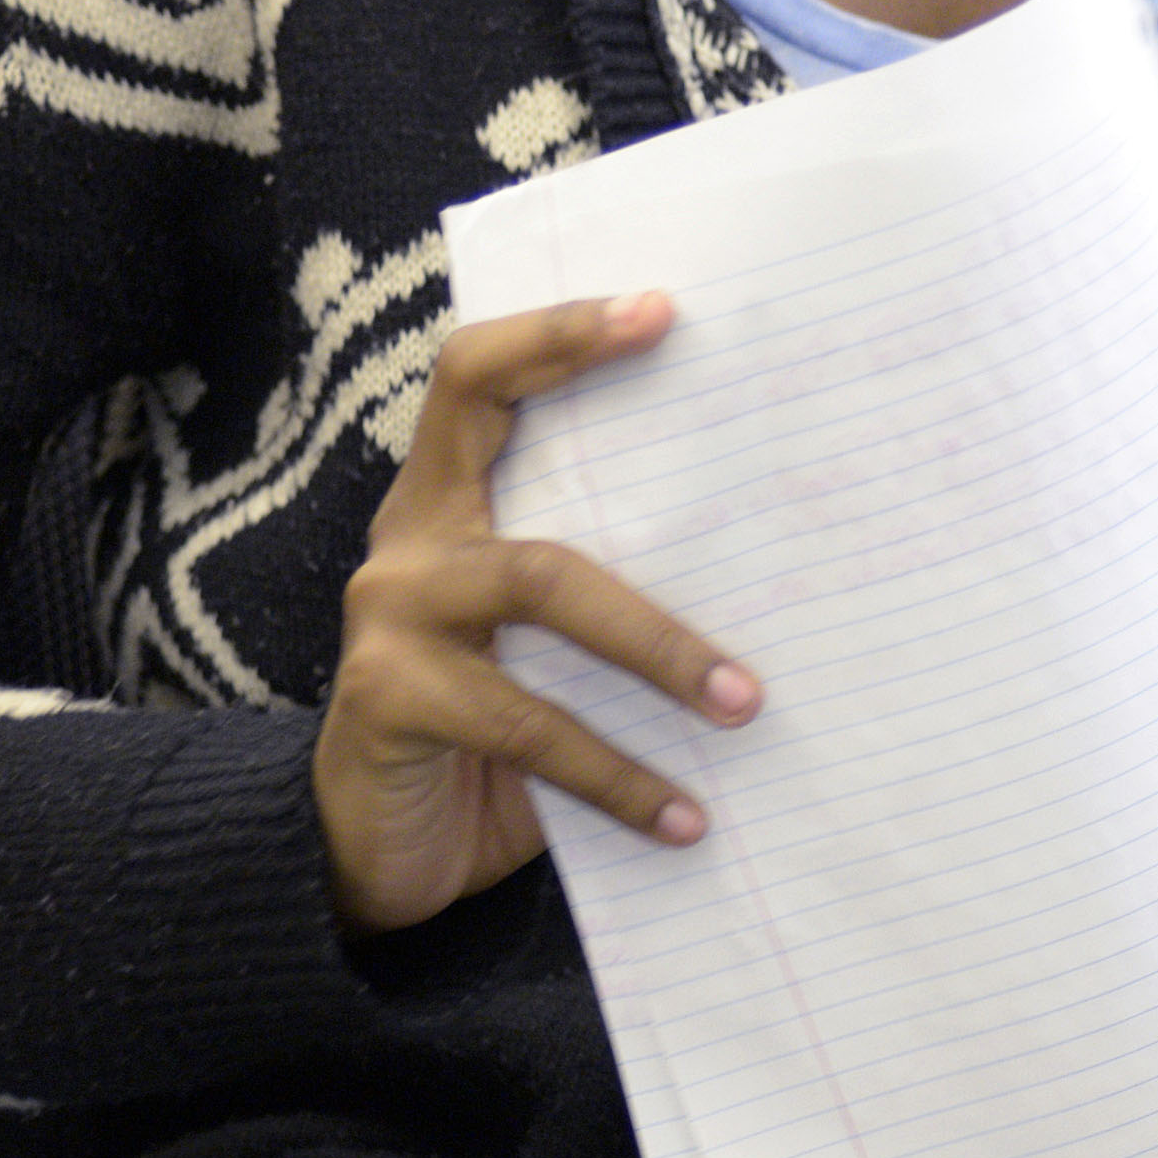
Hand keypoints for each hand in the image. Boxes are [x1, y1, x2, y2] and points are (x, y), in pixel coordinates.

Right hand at [315, 294, 758, 937]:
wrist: (375, 851)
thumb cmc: (492, 729)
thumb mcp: (553, 646)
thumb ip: (615, 581)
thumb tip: (781, 557)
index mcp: (451, 500)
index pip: (479, 375)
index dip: (557, 331)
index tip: (662, 307)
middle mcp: (409, 539)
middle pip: (489, 424)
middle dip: (602, 404)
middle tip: (737, 441)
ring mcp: (389, 614)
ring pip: (543, 582)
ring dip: (664, 645)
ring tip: (748, 703)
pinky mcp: (387, 701)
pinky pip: (528, 725)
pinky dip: (621, 777)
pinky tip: (688, 818)